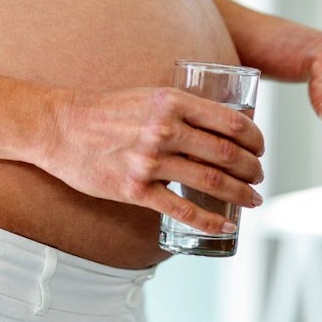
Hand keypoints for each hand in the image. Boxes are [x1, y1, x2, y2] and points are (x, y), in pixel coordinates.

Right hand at [39, 87, 264, 233]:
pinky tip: (226, 224)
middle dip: (252, 169)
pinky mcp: (135, 190)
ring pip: (210, 181)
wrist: (61, 128)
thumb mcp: (149, 96)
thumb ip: (181, 108)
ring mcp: (149, 162)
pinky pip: (182, 210)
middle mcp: (164, 130)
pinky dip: (210, 220)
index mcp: (171, 102)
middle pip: (227, 154)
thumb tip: (220, 125)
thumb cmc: (106, 111)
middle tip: (259, 176)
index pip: (230, 122)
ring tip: (252, 199)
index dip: (255, 138)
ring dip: (239, 193)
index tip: (260, 148)